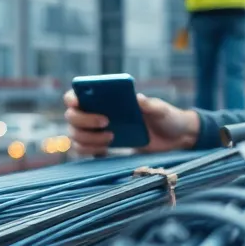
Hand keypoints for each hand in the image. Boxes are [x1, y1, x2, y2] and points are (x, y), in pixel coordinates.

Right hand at [63, 90, 200, 156]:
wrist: (173, 138)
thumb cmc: (165, 117)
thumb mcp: (161, 109)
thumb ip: (150, 104)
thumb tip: (137, 98)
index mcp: (105, 97)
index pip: (76, 95)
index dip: (72, 97)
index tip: (78, 102)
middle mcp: (95, 112)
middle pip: (72, 116)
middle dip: (84, 120)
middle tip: (107, 122)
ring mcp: (96, 131)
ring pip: (75, 135)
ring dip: (88, 138)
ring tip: (111, 138)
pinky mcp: (101, 147)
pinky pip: (83, 150)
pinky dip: (90, 150)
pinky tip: (105, 150)